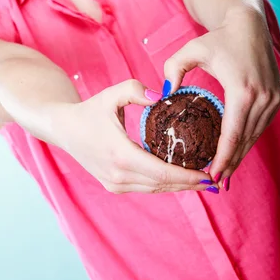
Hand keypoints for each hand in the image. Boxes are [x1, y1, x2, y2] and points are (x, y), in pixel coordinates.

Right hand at [54, 80, 216, 193]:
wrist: (64, 129)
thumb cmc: (90, 110)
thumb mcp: (111, 94)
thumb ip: (136, 90)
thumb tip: (161, 95)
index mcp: (120, 154)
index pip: (162, 173)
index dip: (188, 176)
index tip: (209, 173)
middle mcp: (118, 175)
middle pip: (162, 185)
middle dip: (190, 184)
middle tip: (215, 180)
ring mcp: (114, 184)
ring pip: (155, 190)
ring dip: (179, 187)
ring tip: (202, 181)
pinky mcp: (113, 186)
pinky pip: (145, 188)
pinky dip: (164, 185)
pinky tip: (179, 178)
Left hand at [163, 6, 279, 189]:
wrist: (248, 24)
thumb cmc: (217, 39)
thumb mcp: (190, 50)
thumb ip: (173, 70)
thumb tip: (163, 95)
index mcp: (242, 90)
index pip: (233, 134)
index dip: (223, 158)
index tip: (212, 175)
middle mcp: (263, 97)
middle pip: (245, 140)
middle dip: (231, 163)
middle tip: (214, 181)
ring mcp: (273, 98)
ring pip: (255, 135)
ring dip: (240, 154)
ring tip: (224, 171)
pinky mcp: (277, 97)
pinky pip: (261, 125)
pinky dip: (248, 139)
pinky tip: (236, 150)